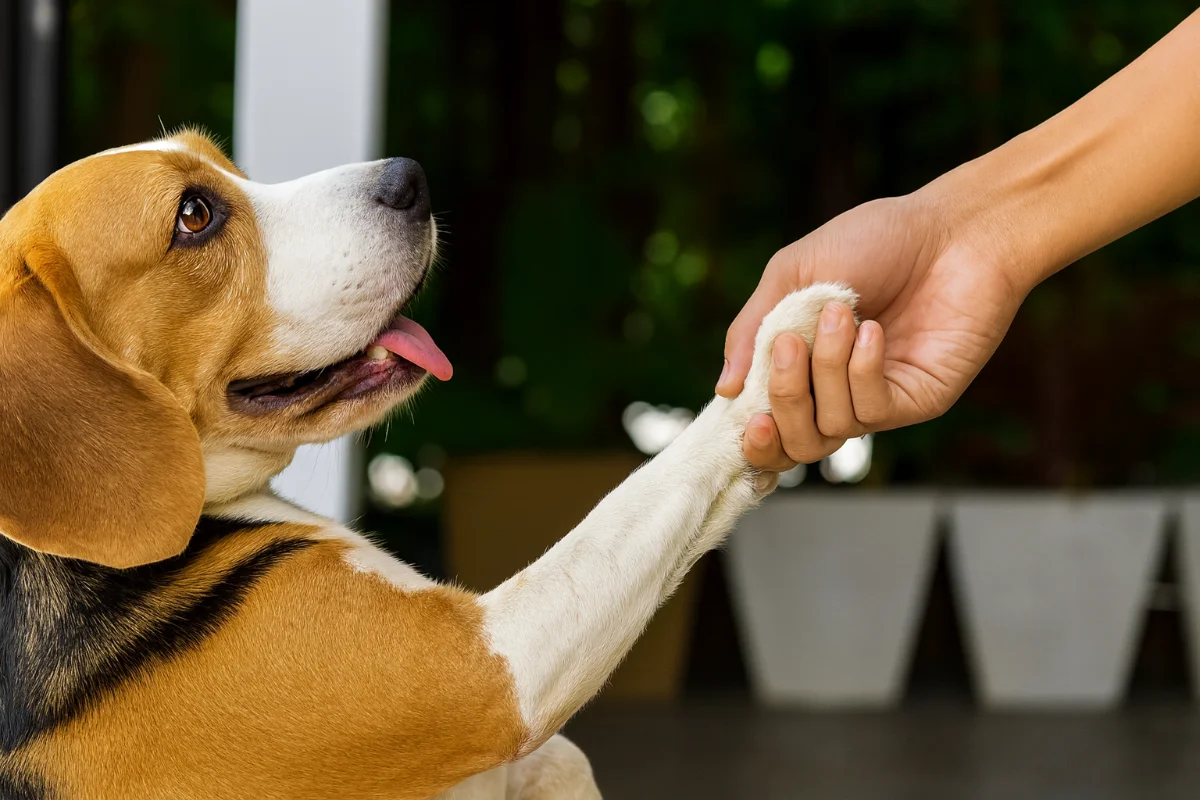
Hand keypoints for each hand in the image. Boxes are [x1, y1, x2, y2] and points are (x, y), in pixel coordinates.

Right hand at [718, 194, 1027, 470]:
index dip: (752, 434)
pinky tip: (873, 331)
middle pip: (795, 442)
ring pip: (829, 428)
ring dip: (825, 370)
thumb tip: (725, 391)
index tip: (743, 412)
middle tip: (788, 346)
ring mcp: (876, 400)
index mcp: (799, 365)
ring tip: (840, 314)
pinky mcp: (915, 399)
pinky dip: (861, 371)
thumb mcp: (793, 273)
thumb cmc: (875, 240)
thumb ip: (752, 329)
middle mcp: (836, 392)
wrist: (954, 229)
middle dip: (784, 399)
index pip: (767, 425)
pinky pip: (872, 411)